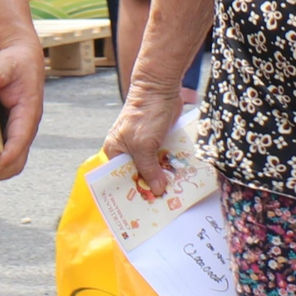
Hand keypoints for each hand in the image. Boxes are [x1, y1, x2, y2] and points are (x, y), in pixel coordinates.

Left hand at [0, 37, 43, 181]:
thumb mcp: (10, 61)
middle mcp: (25, 126)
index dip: (7, 157)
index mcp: (28, 113)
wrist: (20, 58)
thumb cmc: (16, 61)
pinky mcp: (7, 130)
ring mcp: (16, 130)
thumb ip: (3, 68)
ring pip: (11, 161)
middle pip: (17, 159)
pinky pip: (2, 153)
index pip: (21, 141)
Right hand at [102, 76, 184, 194]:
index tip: (142, 207)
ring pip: (153, 167)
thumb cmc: (145, 114)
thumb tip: (157, 190)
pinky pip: (164, 157)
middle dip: (150, 186)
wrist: (161, 87)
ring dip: (163, 176)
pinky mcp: (158, 139)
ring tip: (174, 194)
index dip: (130, 191)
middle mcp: (128, 149)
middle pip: (138, 174)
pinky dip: (171, 165)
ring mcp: (144, 145)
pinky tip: (180, 177)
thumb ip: (148, 169)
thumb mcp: (143, 146)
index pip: (120, 177)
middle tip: (162, 204)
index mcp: (115, 151)